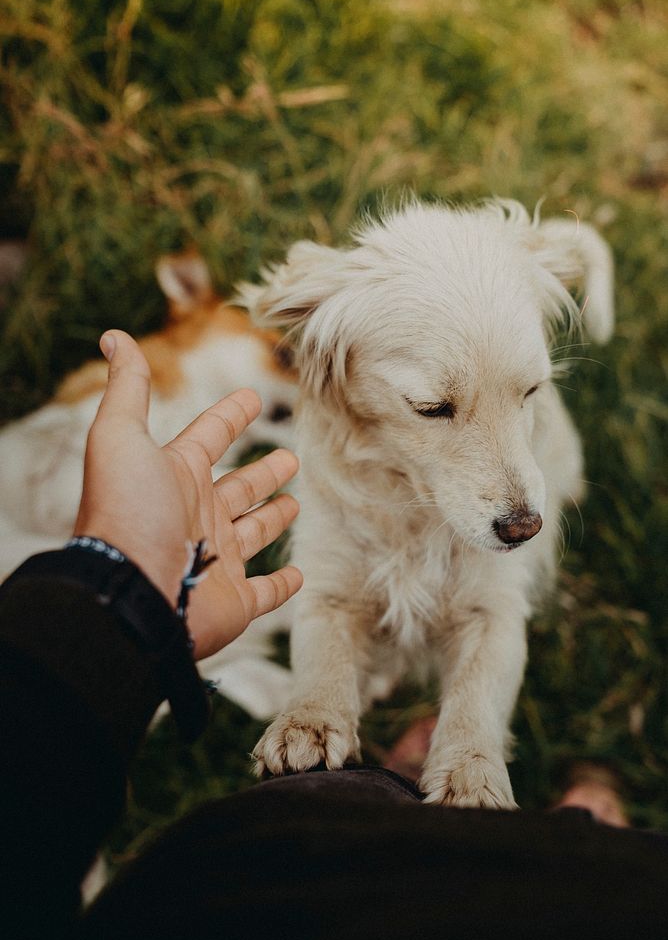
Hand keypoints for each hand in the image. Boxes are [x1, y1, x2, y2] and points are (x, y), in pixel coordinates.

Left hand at [74, 329, 302, 658]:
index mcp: (175, 478)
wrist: (130, 594)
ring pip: (252, 535)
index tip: (251, 397)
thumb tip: (115, 336)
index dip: (229, 416)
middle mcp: (196, 517)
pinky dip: (282, 585)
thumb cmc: (128, 512)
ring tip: (294, 503)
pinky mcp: (233, 602)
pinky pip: (265, 593)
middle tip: (291, 459)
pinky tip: (299, 575)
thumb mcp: (121, 437)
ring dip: (272, 520)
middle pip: (237, 488)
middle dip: (263, 473)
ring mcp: (216, 562)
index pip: (208, 438)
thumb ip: (128, 389)